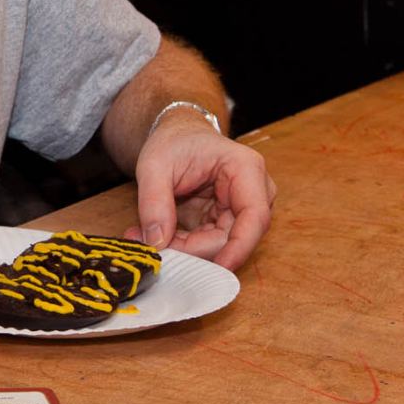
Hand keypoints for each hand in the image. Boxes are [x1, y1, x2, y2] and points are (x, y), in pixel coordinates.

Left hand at [127, 115, 274, 269]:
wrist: (177, 136)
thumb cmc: (173, 142)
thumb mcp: (154, 165)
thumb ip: (153, 203)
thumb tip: (156, 243)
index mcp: (245, 169)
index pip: (255, 216)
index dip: (240, 247)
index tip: (218, 268)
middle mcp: (253, 192)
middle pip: (235, 237)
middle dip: (195, 249)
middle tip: (156, 247)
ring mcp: (242, 209)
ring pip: (220, 245)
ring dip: (185, 248)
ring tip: (148, 236)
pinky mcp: (227, 221)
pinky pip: (208, 243)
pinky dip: (183, 245)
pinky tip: (158, 236)